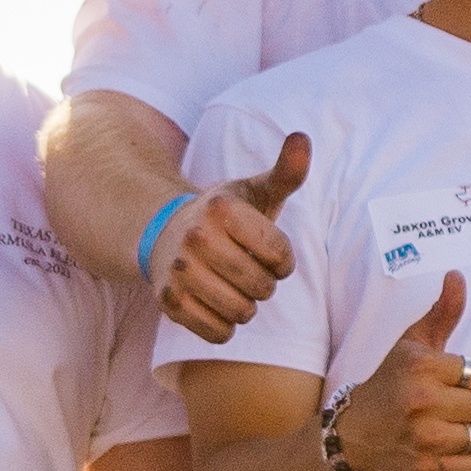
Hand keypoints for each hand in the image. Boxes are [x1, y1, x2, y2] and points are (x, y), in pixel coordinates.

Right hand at [148, 129, 310, 347]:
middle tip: (248, 270)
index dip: (283, 260)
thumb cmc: (227, 216)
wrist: (167, 234)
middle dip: (264, 284)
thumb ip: (287, 172)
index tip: (268, 251)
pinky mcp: (168, 302)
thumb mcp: (258, 192)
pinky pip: (218, 332)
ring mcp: (178, 271)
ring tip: (234, 286)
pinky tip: (217, 304)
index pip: (281, 256)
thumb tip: (302, 137)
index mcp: (222, 208)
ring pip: (242, 313)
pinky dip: (225, 326)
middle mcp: (195, 237)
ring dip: (246, 306)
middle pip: (262, 287)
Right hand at [331, 271, 470, 470]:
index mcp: (422, 367)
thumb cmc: (391, 384)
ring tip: (453, 429)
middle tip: (451, 409)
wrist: (352, 435)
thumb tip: (458, 275)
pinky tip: (449, 449)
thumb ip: (442, 313)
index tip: (453, 385)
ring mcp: (423, 439)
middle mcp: (421, 401)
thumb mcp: (412, 346)